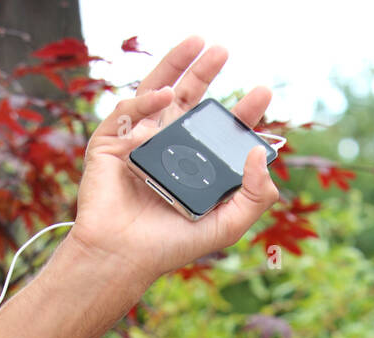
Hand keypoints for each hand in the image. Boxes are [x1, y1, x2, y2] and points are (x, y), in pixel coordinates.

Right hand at [68, 35, 279, 286]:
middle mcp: (169, 150)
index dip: (241, 112)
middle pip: (189, 102)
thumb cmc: (173, 245)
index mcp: (196, 167)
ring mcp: (139, 143)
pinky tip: (166, 97)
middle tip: (225, 51)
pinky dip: (148, 102)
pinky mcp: (110, 142)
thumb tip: (262, 151)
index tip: (262, 92)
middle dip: (207, 74)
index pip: (220, 132)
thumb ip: (253, 196)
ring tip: (200, 43)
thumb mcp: (227, 225)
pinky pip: (130, 113)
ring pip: (158, 92)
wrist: (124, 257)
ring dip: (178, 65)